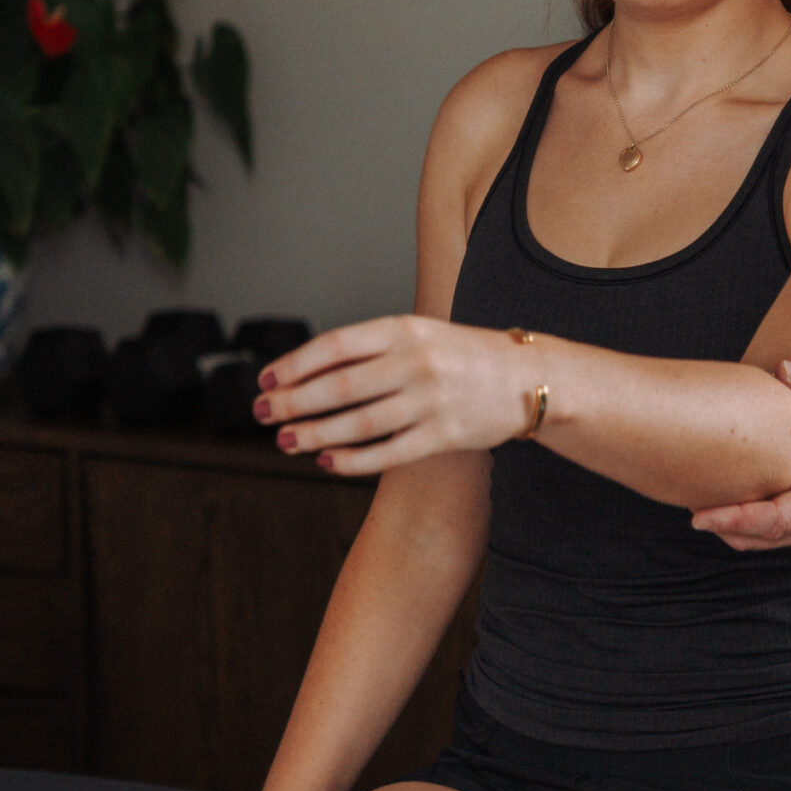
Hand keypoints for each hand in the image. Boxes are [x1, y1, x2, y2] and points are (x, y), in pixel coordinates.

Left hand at [255, 316, 542, 474]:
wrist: (529, 377)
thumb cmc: (463, 356)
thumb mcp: (421, 334)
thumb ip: (372, 349)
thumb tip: (308, 372)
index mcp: (405, 328)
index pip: (335, 346)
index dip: (294, 365)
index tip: (265, 380)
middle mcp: (416, 362)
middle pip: (339, 387)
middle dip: (292, 402)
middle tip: (261, 414)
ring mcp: (431, 400)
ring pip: (357, 424)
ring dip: (314, 434)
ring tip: (285, 441)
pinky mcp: (444, 436)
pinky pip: (387, 453)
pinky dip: (352, 460)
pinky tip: (327, 462)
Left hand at [691, 360, 790, 549]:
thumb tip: (783, 369)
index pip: (774, 520)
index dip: (733, 519)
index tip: (698, 516)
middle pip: (763, 540)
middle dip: (724, 528)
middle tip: (687, 510)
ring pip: (769, 543)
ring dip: (735, 531)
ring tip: (700, 510)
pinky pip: (779, 535)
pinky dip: (751, 528)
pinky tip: (730, 509)